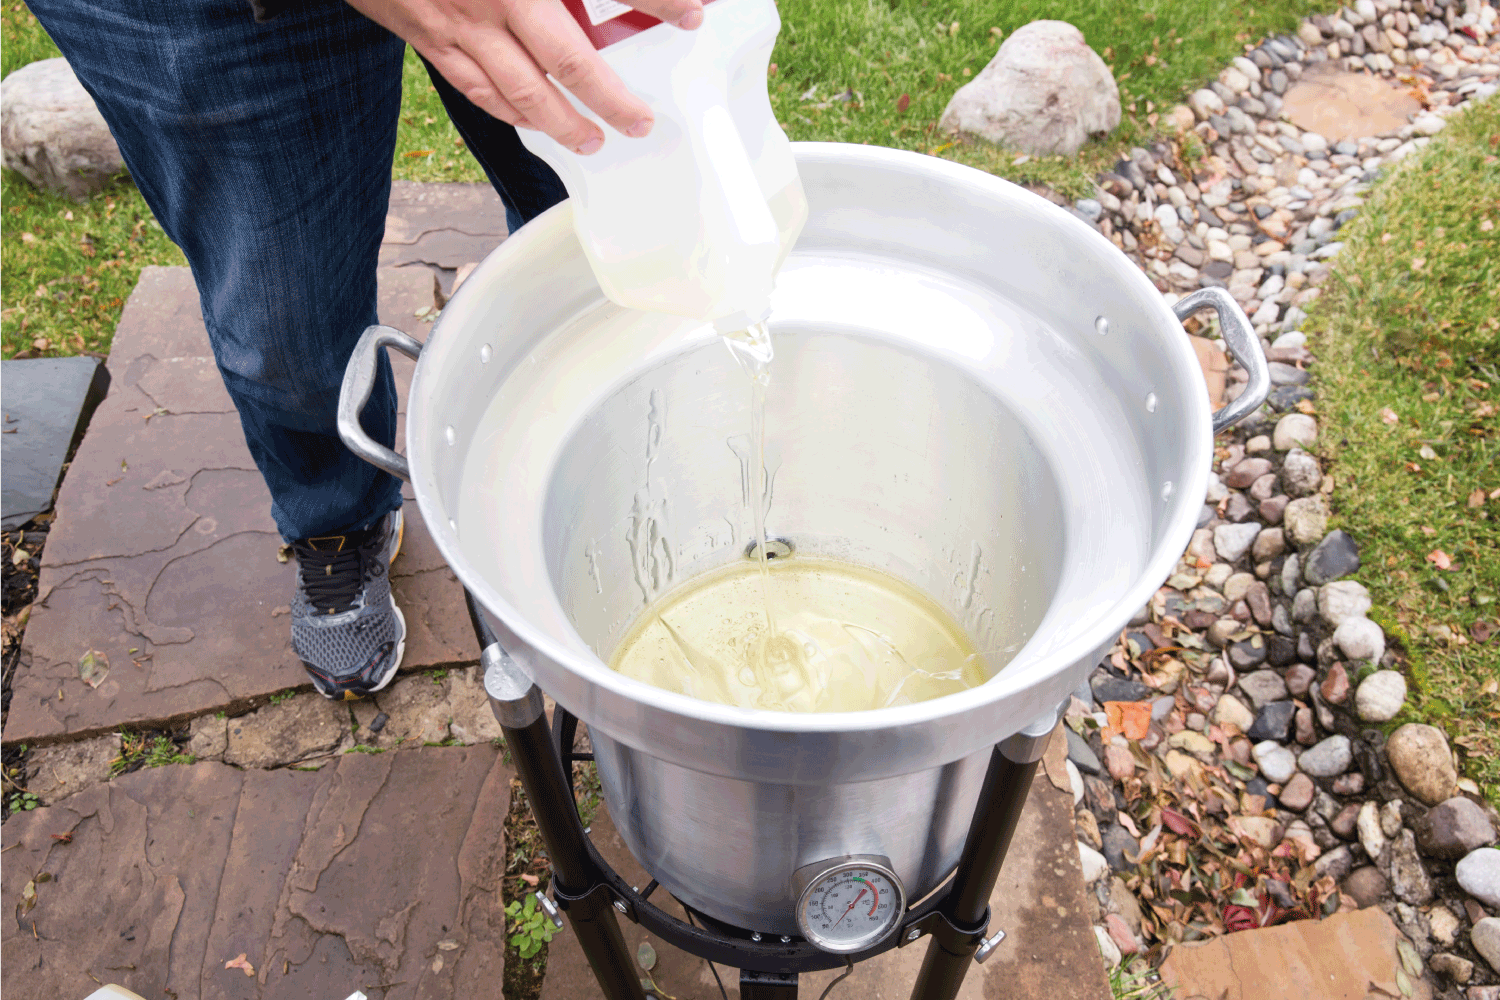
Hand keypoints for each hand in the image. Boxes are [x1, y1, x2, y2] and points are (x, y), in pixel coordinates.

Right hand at [345, 0, 704, 152]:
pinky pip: (477, 87)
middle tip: (639, 122)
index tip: (691, 14)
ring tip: (592, 140)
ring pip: (521, 89)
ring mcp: (460, 22)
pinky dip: (509, 112)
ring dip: (562, 123)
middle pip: (569, 62)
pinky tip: (532, 122)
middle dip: (611, 99)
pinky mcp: (430, 36)